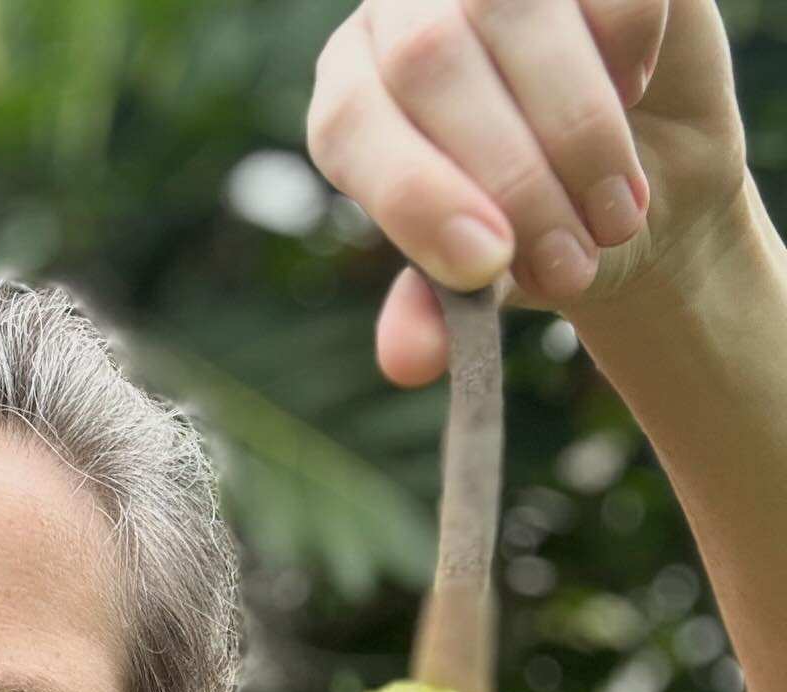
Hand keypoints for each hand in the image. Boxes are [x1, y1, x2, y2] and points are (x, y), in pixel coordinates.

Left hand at [305, 0, 748, 386]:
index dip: (413, 192)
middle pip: (428, 60)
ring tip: (613, 219)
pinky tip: (632, 95)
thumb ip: (439, 310)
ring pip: (515, 8)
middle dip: (510, 179)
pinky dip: (627, 47)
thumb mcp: (487, 282)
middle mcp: (405, 14)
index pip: (350, 123)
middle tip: (567, 266)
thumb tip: (407, 360)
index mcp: (354, 96)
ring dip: (577, 131)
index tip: (485, 267)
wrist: (636, 193)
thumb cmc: (535, 236)